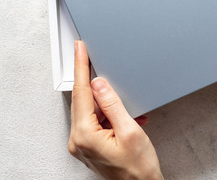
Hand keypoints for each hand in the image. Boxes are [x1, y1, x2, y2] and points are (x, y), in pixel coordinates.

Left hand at [68, 40, 162, 179]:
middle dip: (92, 82)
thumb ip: (112, 104)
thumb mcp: (130, 131)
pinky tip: (125, 118)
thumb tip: (99, 84)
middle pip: (83, 100)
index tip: (79, 49)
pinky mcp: (89, 146)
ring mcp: (82, 145)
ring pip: (90, 110)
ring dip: (107, 104)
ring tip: (127, 111)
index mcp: (85, 135)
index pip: (81, 93)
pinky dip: (109, 115)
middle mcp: (78, 141)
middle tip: (94, 59)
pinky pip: (95, 121)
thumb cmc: (138, 169)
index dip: (81, 67)